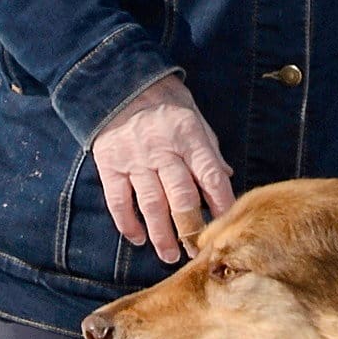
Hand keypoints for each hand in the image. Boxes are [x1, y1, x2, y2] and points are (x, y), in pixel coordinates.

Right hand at [92, 72, 237, 265]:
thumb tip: (225, 179)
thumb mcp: (195, 119)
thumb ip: (209, 151)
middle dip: (192, 230)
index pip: (210, 177)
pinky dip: (128, 224)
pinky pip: (118, 202)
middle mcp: (162, 151)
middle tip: (199, 252)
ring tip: (171, 255)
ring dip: (162, 236)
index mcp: (189, 137)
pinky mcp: (110, 165)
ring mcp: (134, 160)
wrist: (120, 83)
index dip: (221, 205)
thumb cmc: (165, 104)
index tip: (227, 228)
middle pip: (180, 198)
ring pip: (151, 206)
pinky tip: (138, 239)